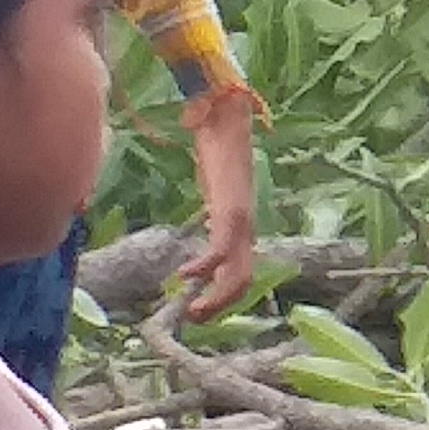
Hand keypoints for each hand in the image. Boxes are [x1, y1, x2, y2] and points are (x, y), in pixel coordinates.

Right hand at [179, 90, 263, 323]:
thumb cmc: (216, 140)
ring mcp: (240, 214)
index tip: (197, 304)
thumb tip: (182, 200)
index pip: (243, 266)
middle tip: (195, 318)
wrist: (224, 111)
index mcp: (239, 220)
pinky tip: (186, 273)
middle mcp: (245, 221)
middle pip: (246, 276)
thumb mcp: (209, 179)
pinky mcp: (231, 204)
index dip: (225, 292)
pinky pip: (224, 246)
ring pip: (240, 269)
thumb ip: (205, 195)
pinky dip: (208, 266)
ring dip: (219, 297)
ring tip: (192, 310)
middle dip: (223, 304)